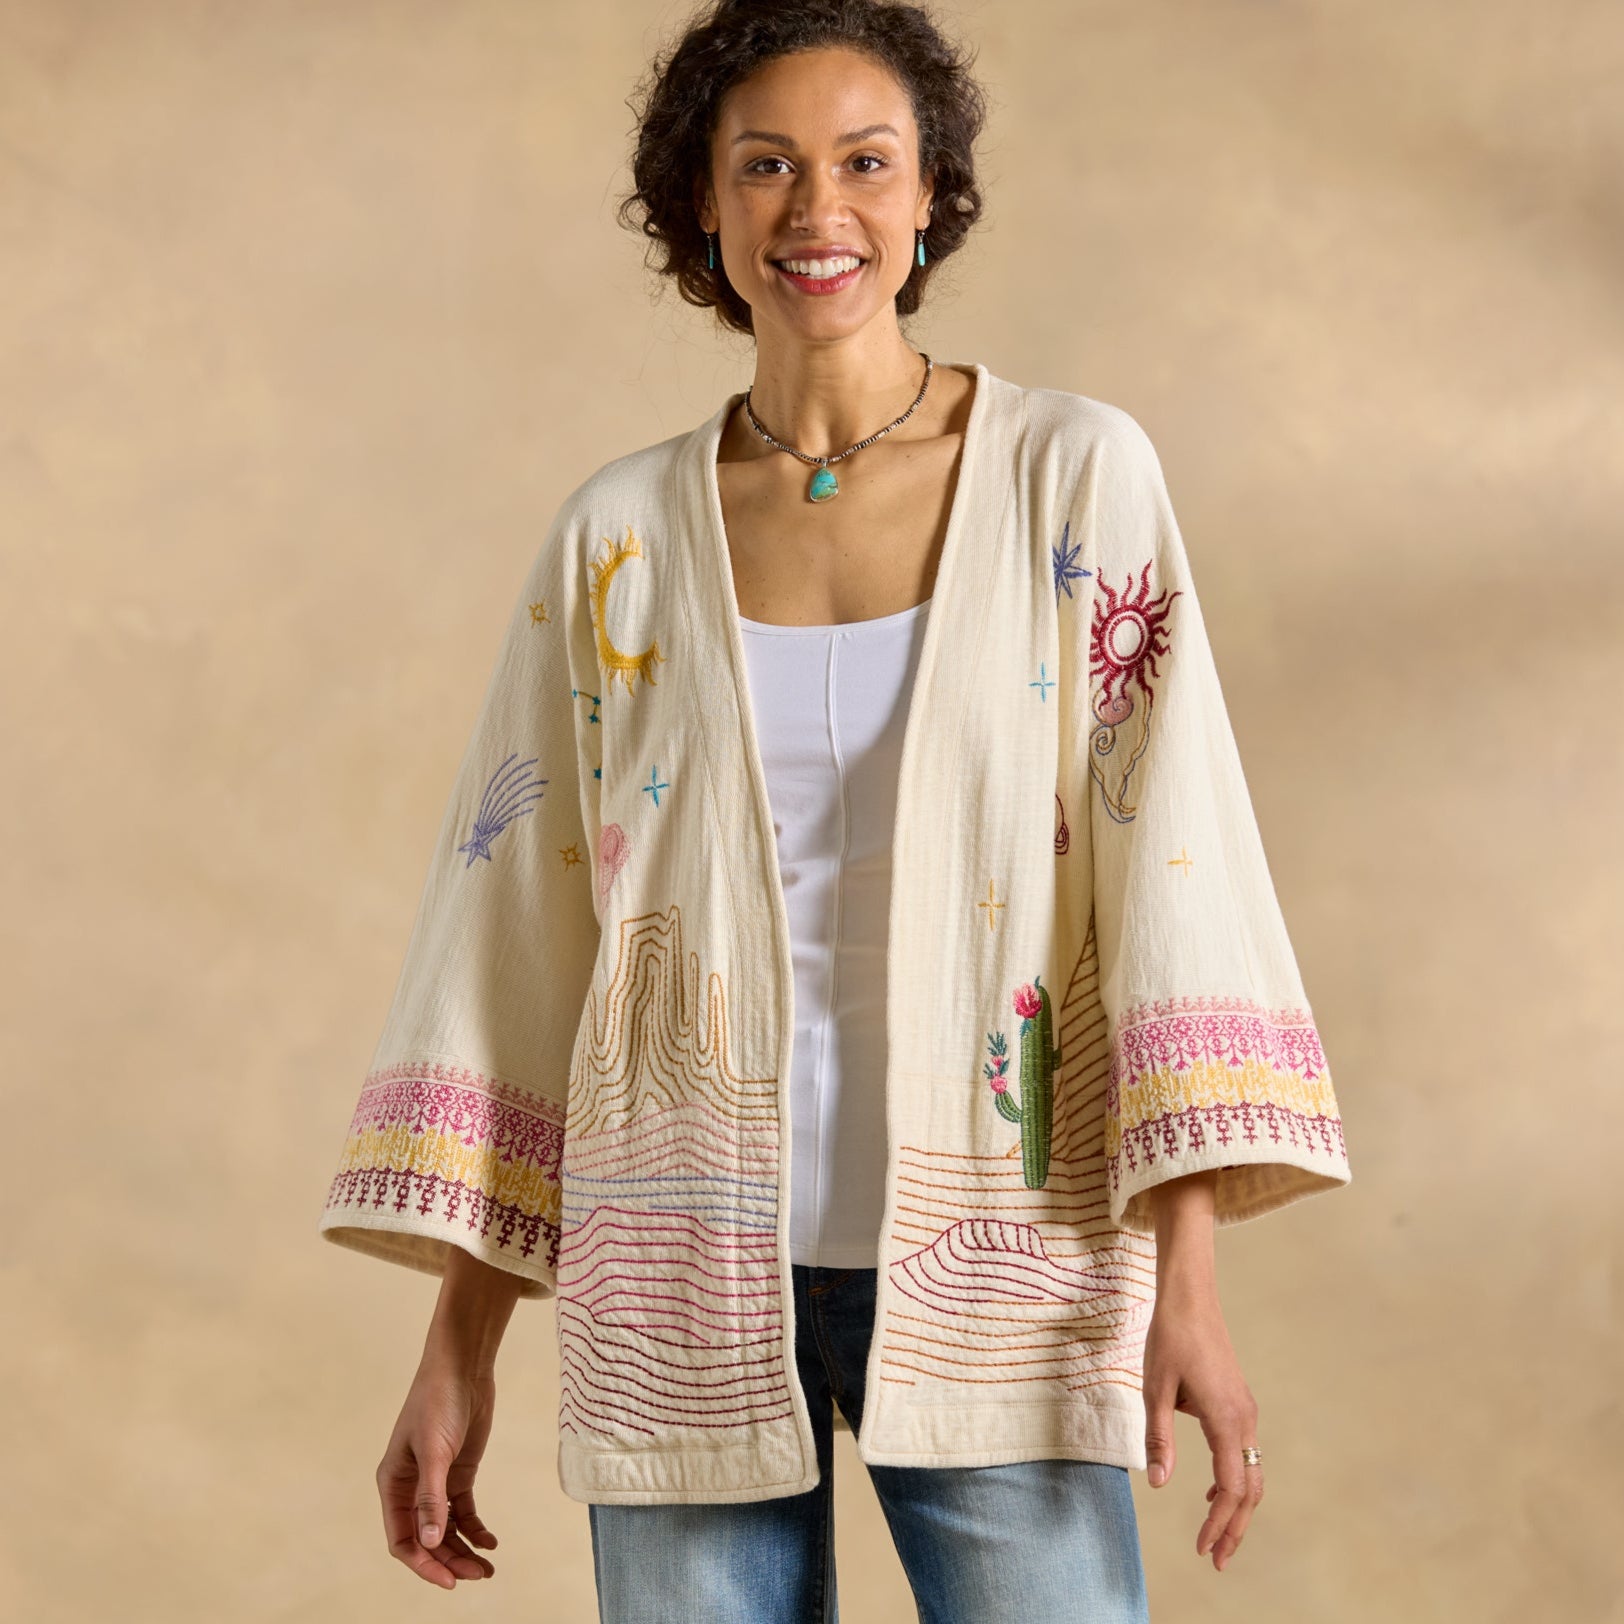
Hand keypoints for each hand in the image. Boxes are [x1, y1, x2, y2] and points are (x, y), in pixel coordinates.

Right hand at [376, 1357, 502, 1588]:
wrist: (463, 1367)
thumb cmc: (438, 1402)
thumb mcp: (435, 1451)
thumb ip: (431, 1498)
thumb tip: (429, 1543)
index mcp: (393, 1484)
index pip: (402, 1539)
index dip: (423, 1563)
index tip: (449, 1581)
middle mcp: (411, 1488)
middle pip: (427, 1539)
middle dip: (449, 1560)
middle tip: (477, 1576)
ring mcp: (436, 1481)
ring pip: (446, 1529)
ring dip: (463, 1549)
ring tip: (487, 1568)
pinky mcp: (459, 1472)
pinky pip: (463, 1511)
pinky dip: (475, 1528)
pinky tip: (490, 1541)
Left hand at [1142, 1285, 1263, 1572]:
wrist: (1190, 1297)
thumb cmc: (1169, 1338)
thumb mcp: (1154, 1388)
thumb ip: (1158, 1437)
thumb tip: (1160, 1484)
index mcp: (1224, 1418)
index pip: (1232, 1487)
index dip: (1219, 1522)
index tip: (1203, 1548)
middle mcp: (1244, 1418)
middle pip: (1251, 1488)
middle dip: (1235, 1527)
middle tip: (1215, 1561)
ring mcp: (1245, 1410)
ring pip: (1252, 1472)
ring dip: (1236, 1507)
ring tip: (1216, 1538)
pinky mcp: (1239, 1403)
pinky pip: (1245, 1452)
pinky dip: (1235, 1481)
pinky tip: (1211, 1492)